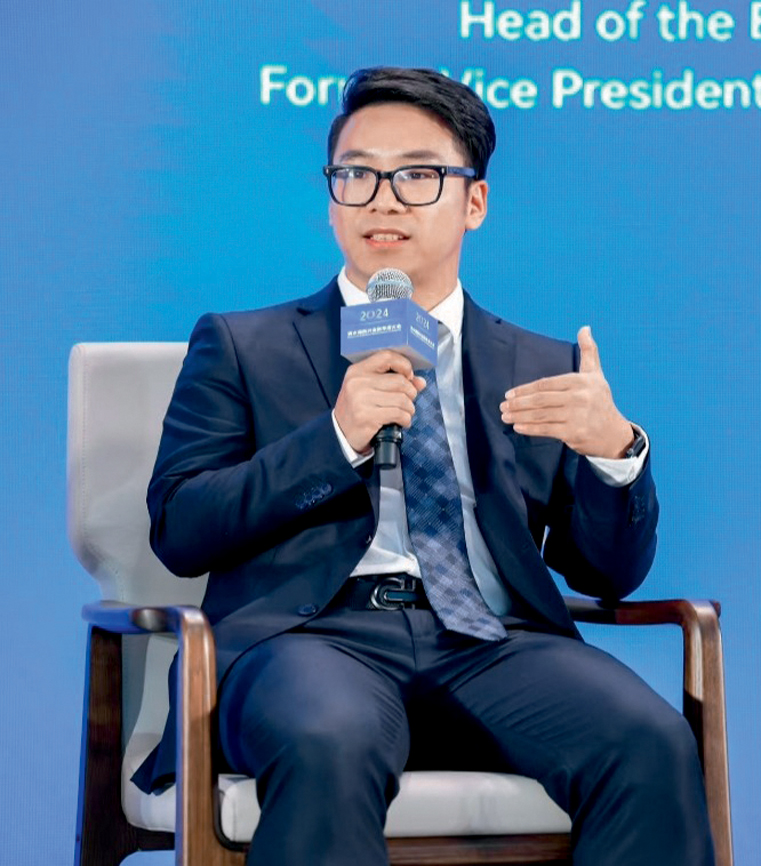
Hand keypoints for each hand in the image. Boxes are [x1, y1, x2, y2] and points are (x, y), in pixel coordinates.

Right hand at [334, 350, 426, 453]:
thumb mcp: (369, 390)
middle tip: (408, 401)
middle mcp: (357, 383)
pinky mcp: (366, 417)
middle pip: (400, 381)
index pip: (387, 357)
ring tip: (405, 413)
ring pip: (402, 399)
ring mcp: (361, 400)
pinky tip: (401, 422)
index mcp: (357, 371)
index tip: (409, 376)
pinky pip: (398, 414)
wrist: (341, 433)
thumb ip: (394, 382)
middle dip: (410, 393)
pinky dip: (405, 419)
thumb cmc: (357, 409)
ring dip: (409, 408)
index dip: (404, 365)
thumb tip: (420, 382)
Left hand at [499, 326, 634, 458]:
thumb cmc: (600, 401)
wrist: (613, 434)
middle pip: (541, 399)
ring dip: (520, 416)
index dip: (525, 389)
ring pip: (541, 415)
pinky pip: (546, 429)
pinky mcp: (574, 433)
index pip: (546, 384)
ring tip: (505, 416)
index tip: (509, 394)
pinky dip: (530, 428)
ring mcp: (577, 416)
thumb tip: (584, 327)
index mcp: (581, 381)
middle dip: (519, 403)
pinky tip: (517, 427)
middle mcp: (579, 397)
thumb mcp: (596, 375)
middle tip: (503, 405)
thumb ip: (589, 351)